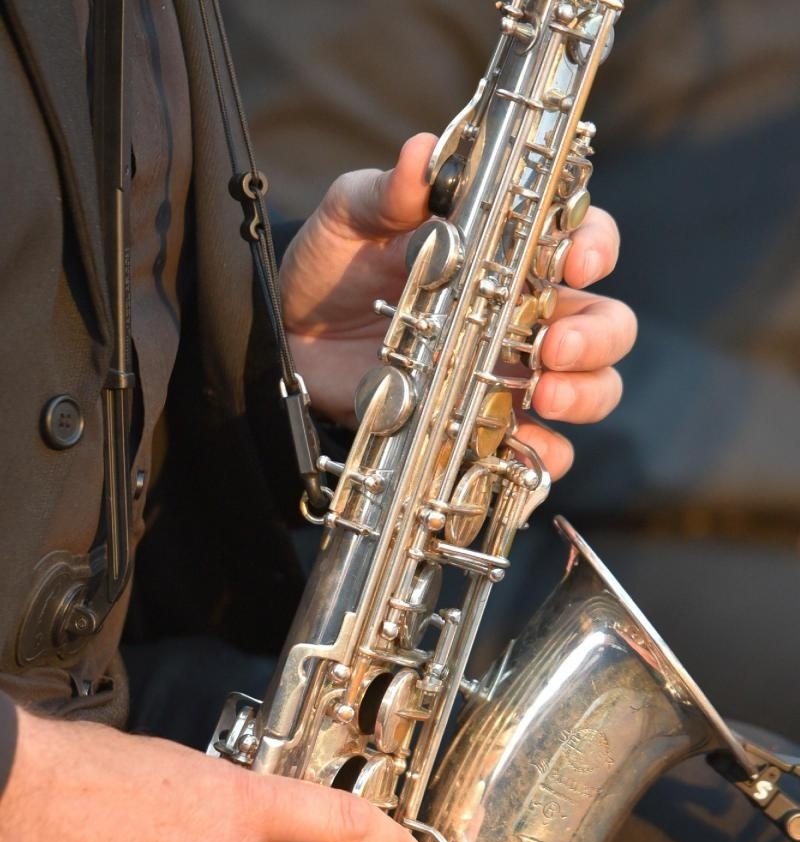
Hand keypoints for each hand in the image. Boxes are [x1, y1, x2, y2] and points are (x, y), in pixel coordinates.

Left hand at [280, 133, 636, 479]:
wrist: (293, 340)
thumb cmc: (332, 268)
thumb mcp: (351, 218)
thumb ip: (387, 192)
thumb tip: (419, 154)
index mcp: (508, 253)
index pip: (583, 239)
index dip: (595, 248)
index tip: (575, 263)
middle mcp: (525, 314)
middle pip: (606, 323)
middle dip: (596, 336)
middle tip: (555, 348)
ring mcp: (510, 373)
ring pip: (591, 386)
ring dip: (584, 394)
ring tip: (544, 396)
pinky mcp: (486, 425)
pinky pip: (541, 449)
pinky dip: (546, 455)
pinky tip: (526, 451)